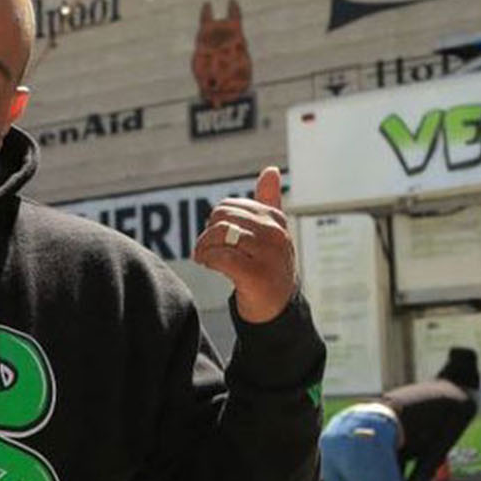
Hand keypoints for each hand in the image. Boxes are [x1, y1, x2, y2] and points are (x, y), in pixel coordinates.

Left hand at [192, 166, 296, 323]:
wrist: (277, 310)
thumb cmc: (269, 268)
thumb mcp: (271, 234)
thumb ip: (269, 202)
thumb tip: (271, 170)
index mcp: (275, 219)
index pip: (229, 206)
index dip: (214, 221)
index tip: (215, 239)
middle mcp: (275, 233)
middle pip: (222, 217)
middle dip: (207, 234)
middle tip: (205, 251)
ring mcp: (268, 254)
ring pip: (220, 234)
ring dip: (204, 248)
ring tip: (204, 258)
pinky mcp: (257, 275)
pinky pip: (221, 256)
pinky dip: (208, 260)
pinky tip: (209, 266)